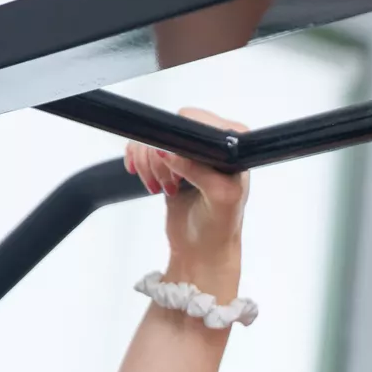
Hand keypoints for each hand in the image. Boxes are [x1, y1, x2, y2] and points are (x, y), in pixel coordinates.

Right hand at [125, 108, 249, 285]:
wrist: (201, 251)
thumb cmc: (219, 227)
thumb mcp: (218, 198)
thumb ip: (199, 171)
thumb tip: (169, 151)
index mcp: (233, 145)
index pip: (197, 120)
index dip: (178, 138)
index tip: (173, 163)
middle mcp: (213, 144)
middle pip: (170, 127)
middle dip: (160, 156)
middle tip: (171, 183)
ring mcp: (190, 152)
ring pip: (153, 138)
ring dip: (148, 163)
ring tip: (164, 187)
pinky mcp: (170, 162)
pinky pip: (143, 147)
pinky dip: (138, 161)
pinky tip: (147, 180)